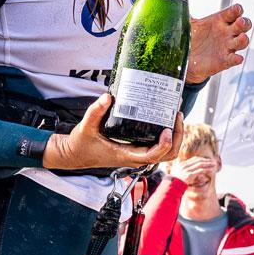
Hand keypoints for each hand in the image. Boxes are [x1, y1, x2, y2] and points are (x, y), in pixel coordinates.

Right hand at [44, 94, 177, 170]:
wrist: (75, 154)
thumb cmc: (81, 144)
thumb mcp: (85, 127)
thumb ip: (95, 112)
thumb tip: (107, 97)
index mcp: (125, 155)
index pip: (152, 156)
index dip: (164, 145)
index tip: (168, 129)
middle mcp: (135, 157)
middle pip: (167, 155)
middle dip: (177, 137)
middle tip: (176, 115)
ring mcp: (138, 154)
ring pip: (165, 152)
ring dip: (175, 136)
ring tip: (175, 115)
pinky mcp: (137, 149)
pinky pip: (158, 146)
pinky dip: (167, 136)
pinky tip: (165, 118)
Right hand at [172, 155, 218, 188]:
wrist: (172, 187)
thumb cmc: (176, 182)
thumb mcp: (178, 173)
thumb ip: (184, 169)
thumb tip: (190, 169)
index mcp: (182, 164)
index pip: (194, 159)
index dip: (202, 159)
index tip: (207, 160)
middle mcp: (184, 165)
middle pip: (198, 160)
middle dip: (207, 160)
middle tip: (213, 161)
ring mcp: (186, 170)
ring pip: (200, 165)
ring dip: (208, 164)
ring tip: (214, 165)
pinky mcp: (189, 175)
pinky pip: (200, 171)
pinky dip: (206, 170)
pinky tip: (211, 170)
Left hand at [186, 3, 251, 83]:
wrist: (187, 60)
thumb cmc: (192, 40)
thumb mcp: (188, 25)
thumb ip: (184, 13)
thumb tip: (176, 0)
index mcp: (220, 21)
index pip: (233, 13)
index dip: (237, 10)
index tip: (237, 9)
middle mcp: (226, 33)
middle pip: (243, 25)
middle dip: (244, 23)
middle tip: (240, 22)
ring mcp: (227, 46)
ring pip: (242, 42)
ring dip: (243, 39)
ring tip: (241, 37)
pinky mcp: (225, 60)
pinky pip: (233, 59)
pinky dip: (236, 59)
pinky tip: (236, 58)